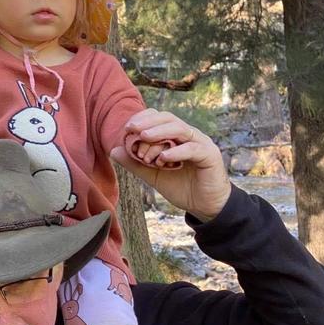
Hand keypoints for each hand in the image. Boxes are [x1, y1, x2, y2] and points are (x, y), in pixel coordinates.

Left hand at [111, 109, 230, 221]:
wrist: (205, 206)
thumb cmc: (181, 188)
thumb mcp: (154, 175)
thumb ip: (136, 163)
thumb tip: (113, 150)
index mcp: (176, 137)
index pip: (160, 118)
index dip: (144, 119)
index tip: (127, 127)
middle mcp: (189, 135)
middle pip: (169, 119)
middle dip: (149, 122)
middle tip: (131, 128)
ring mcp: (201, 143)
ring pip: (180, 129)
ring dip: (160, 132)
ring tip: (144, 137)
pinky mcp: (210, 155)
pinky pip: (192, 149)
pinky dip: (177, 151)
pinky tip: (163, 158)